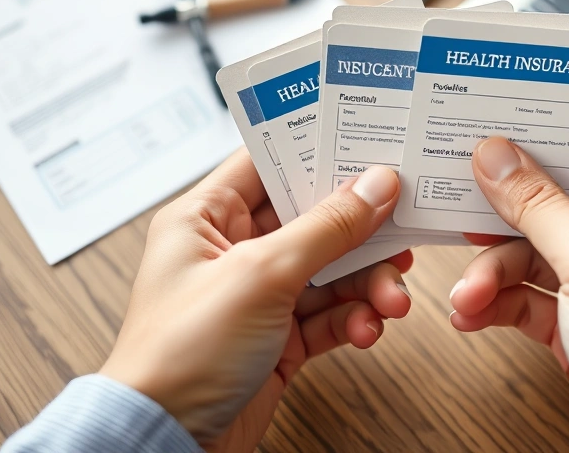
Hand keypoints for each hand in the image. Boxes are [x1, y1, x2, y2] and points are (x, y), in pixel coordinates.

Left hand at [100, 148, 411, 451]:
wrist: (168, 442)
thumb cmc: (179, 354)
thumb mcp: (260, 275)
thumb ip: (326, 227)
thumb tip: (375, 184)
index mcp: (206, 217)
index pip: (269, 163)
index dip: (319, 151)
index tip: (370, 144)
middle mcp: (232, 251)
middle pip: (314, 219)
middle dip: (362, 232)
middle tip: (401, 230)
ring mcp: (259, 295)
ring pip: (332, 271)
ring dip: (368, 283)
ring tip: (390, 299)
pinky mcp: (280, 337)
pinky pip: (332, 314)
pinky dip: (355, 320)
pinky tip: (368, 328)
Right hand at [452, 136, 568, 450]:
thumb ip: (542, 205)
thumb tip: (500, 157)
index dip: (553, 140)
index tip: (504, 130)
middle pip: (558, 206)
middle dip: (507, 218)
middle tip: (467, 206)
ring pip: (534, 257)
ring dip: (493, 273)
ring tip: (468, 294)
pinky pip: (529, 300)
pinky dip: (498, 305)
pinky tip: (472, 314)